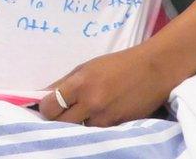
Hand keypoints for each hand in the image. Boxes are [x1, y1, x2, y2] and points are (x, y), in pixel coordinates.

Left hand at [38, 46, 174, 126]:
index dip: (46, 108)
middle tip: (64, 110)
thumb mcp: (86, 67)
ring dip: (78, 122)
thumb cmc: (117, 64)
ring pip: (79, 129)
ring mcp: (105, 118)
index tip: (50, 105)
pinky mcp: (118, 126)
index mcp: (80, 84)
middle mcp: (91, 103)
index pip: (50, 107)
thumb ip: (63, 83)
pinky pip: (97, 131)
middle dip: (58, 118)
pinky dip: (94, 125)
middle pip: (61, 123)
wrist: (153, 70)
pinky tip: (100, 113)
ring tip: (86, 110)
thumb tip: (42, 96)